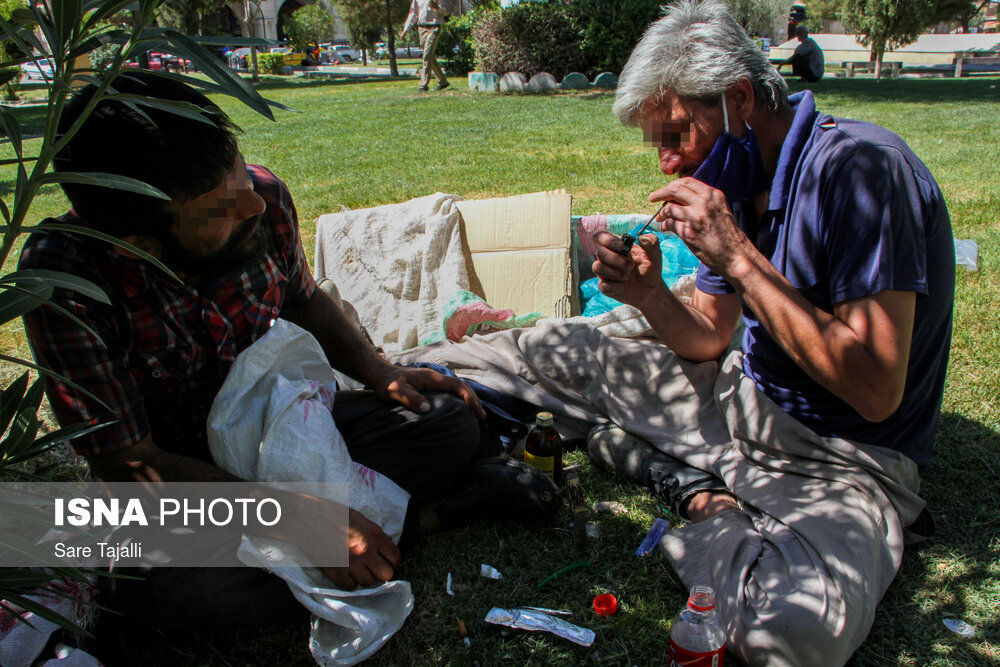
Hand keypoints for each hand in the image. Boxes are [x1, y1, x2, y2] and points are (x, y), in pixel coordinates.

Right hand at [320, 509, 400, 589]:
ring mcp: (351, 563)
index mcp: (374, 535)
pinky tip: (343, 572)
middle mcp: (366, 551)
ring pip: (367, 582)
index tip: (384, 561)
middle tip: (371, 567)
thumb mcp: (361, 519)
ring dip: (362, 577)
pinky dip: (347, 581)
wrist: (307, 518)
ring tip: (354, 568)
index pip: (395, 558)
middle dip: (379, 571)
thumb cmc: (334, 514)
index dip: (391, 561)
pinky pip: (350, 586)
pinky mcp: (336, 573)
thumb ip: (375, 534)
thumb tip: (387, 545)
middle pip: (386, 575)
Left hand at [370, 364, 485, 419]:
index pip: (456, 385)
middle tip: (482, 416)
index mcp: (431, 378)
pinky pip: (450, 392)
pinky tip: (460, 410)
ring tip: (476, 414)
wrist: (380, 375)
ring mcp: (433, 382)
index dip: (468, 396)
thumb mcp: (394, 391)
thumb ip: (410, 398)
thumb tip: (427, 409)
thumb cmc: (387, 383)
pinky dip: (459, 400)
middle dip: (473, 400)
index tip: (475, 409)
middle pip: (460, 386)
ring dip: (468, 399)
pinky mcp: (430, 387)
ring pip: (456, 389)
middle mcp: (435, 378)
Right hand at [591, 230, 665, 309]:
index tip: (621, 246)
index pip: (600, 236)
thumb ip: (652, 244)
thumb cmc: (650, 270)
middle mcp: (607, 257)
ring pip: (597, 267)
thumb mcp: (655, 256)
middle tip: (631, 266)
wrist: (650, 290)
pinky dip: (616, 286)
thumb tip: (643, 237)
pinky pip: (603, 285)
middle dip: (617, 260)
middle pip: (599, 252)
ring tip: (627, 276)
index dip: (606, 239)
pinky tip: (624, 286)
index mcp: (617, 246)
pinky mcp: (604, 286)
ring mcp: (604, 272)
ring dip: (615, 273)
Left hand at [649, 178, 751, 276]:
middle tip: (653, 198)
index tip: (666, 190)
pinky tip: (665, 228)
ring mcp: (696, 216)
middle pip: (675, 190)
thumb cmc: (729, 236)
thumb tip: (683, 199)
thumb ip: (704, 202)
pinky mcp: (689, 232)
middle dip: (661, 193)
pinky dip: (665, 225)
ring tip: (660, 218)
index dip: (673, 185)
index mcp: (714, 195)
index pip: (687, 182)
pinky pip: (670, 224)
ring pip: (670, 207)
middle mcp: (705, 202)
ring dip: (661, 213)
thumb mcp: (720, 211)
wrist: (736, 255)